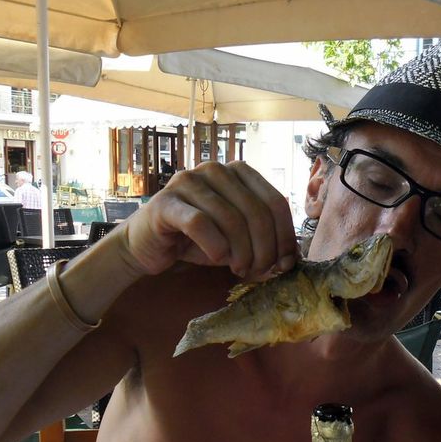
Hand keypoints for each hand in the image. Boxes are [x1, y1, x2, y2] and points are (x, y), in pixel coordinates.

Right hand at [118, 162, 299, 279]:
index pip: (275, 202)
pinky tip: (217, 259)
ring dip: (241, 252)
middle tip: (259, 271)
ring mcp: (188, 181)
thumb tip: (292, 261)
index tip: (285, 264)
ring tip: (239, 269)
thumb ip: (264, 243)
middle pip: (257, 212)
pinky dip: (215, 246)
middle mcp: (216, 170)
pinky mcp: (166, 202)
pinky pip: (200, 223)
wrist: (148, 244)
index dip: (285, 236)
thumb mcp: (238, 241)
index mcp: (239, 172)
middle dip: (264, 249)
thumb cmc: (197, 240)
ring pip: (231, 219)